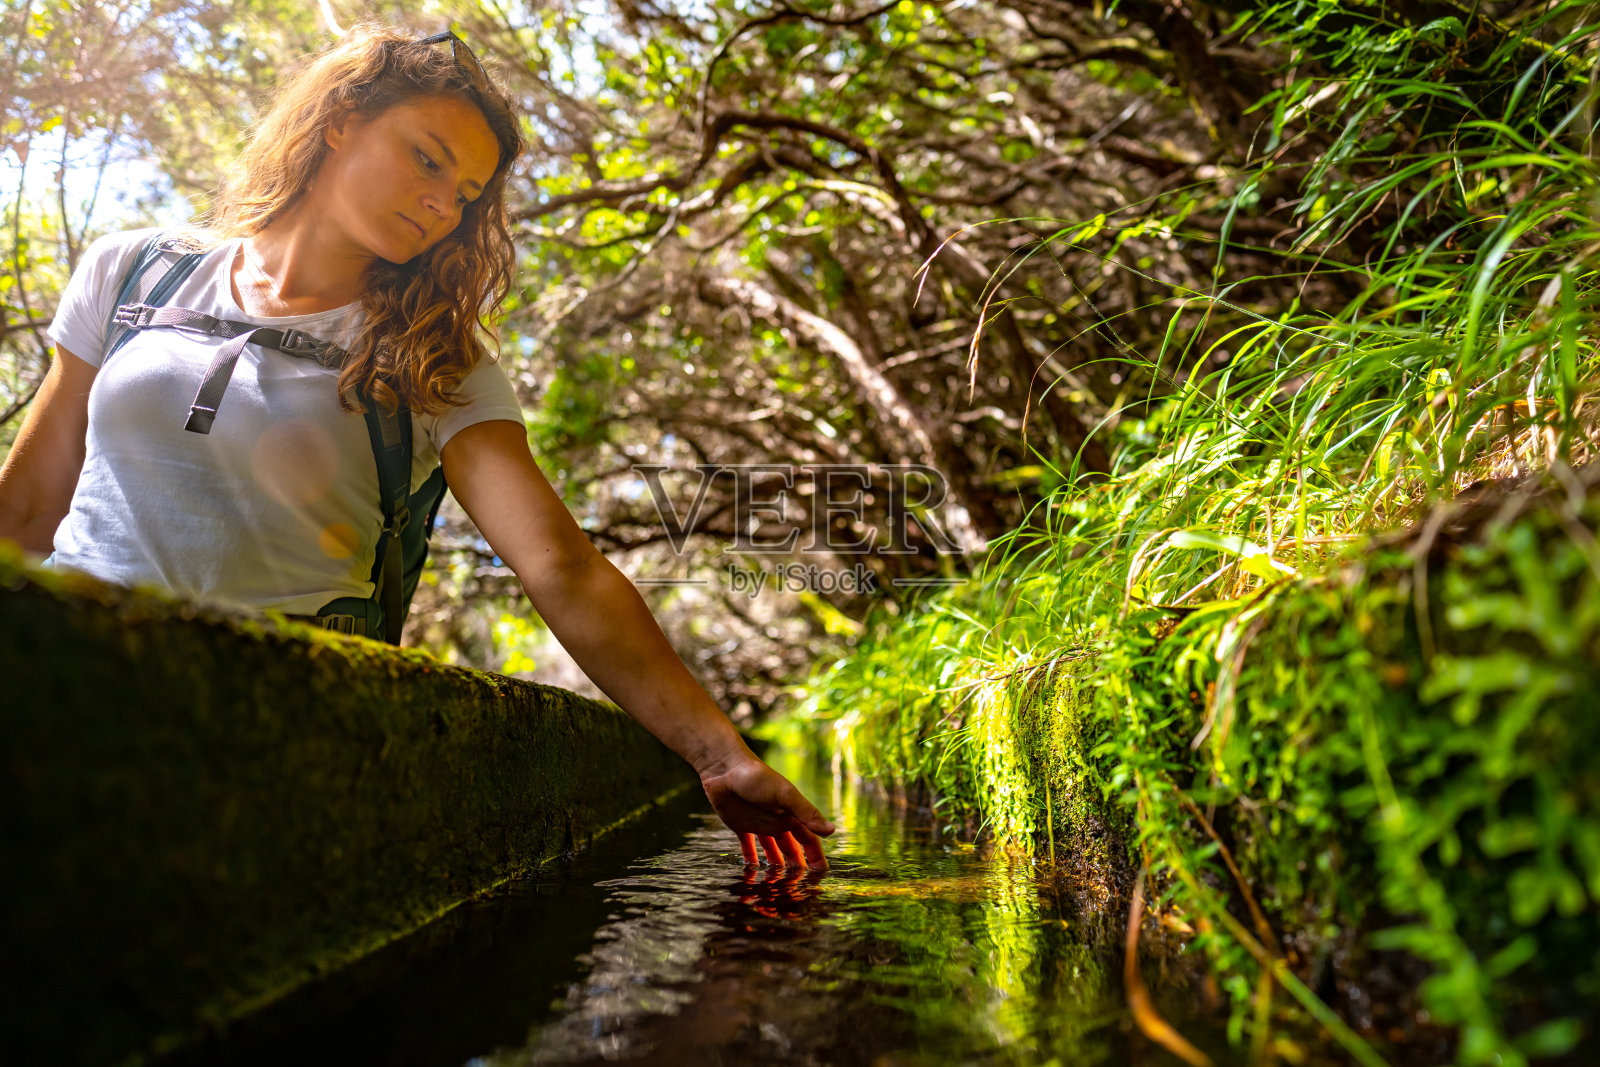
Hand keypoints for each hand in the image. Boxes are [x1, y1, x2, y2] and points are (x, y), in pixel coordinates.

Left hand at [698, 750, 834, 869]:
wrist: (724, 767)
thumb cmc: (756, 777)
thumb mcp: (784, 795)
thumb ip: (806, 813)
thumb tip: (831, 831)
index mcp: (790, 814)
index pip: (808, 839)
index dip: (816, 856)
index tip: (822, 874)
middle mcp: (777, 821)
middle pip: (791, 847)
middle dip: (797, 865)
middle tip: (800, 885)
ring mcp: (759, 824)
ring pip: (772, 849)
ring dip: (776, 864)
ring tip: (778, 882)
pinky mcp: (740, 825)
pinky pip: (748, 846)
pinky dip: (751, 859)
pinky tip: (753, 870)